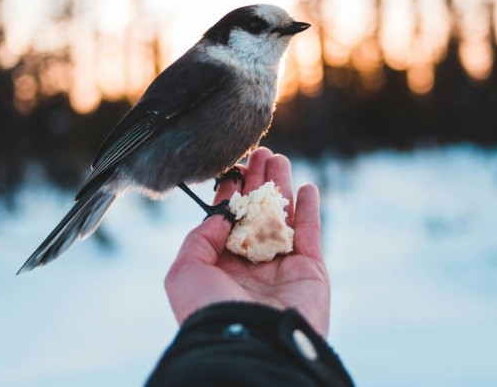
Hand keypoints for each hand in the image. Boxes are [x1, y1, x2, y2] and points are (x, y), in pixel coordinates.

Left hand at [164, 147, 330, 336]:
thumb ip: (200, 237)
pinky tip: (306, 187)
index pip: (228, 223)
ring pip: (283, 218)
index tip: (234, 170)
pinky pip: (311, 234)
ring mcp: (282, 268)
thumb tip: (223, 213)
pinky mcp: (310, 271)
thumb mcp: (185, 271)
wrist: (249, 342)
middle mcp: (251, 266)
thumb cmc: (209, 310)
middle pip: (257, 214)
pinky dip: (311, 210)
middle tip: (260, 153)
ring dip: (282, 188)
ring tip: (279, 159)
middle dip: (258, 183)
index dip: (231, 194)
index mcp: (221, 268)